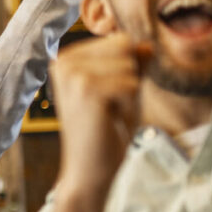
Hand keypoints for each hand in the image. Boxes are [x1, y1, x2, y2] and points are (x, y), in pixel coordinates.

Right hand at [49, 34, 153, 197]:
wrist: (89, 170)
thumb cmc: (105, 132)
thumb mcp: (124, 90)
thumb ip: (134, 65)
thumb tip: (147, 45)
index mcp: (67, 58)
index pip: (121, 41)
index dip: (128, 70)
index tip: (107, 97)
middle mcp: (64, 61)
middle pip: (126, 48)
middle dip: (129, 79)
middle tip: (109, 107)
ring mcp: (73, 74)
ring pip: (130, 66)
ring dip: (129, 93)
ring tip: (108, 114)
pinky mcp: (86, 89)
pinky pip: (131, 84)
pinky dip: (129, 104)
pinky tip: (109, 119)